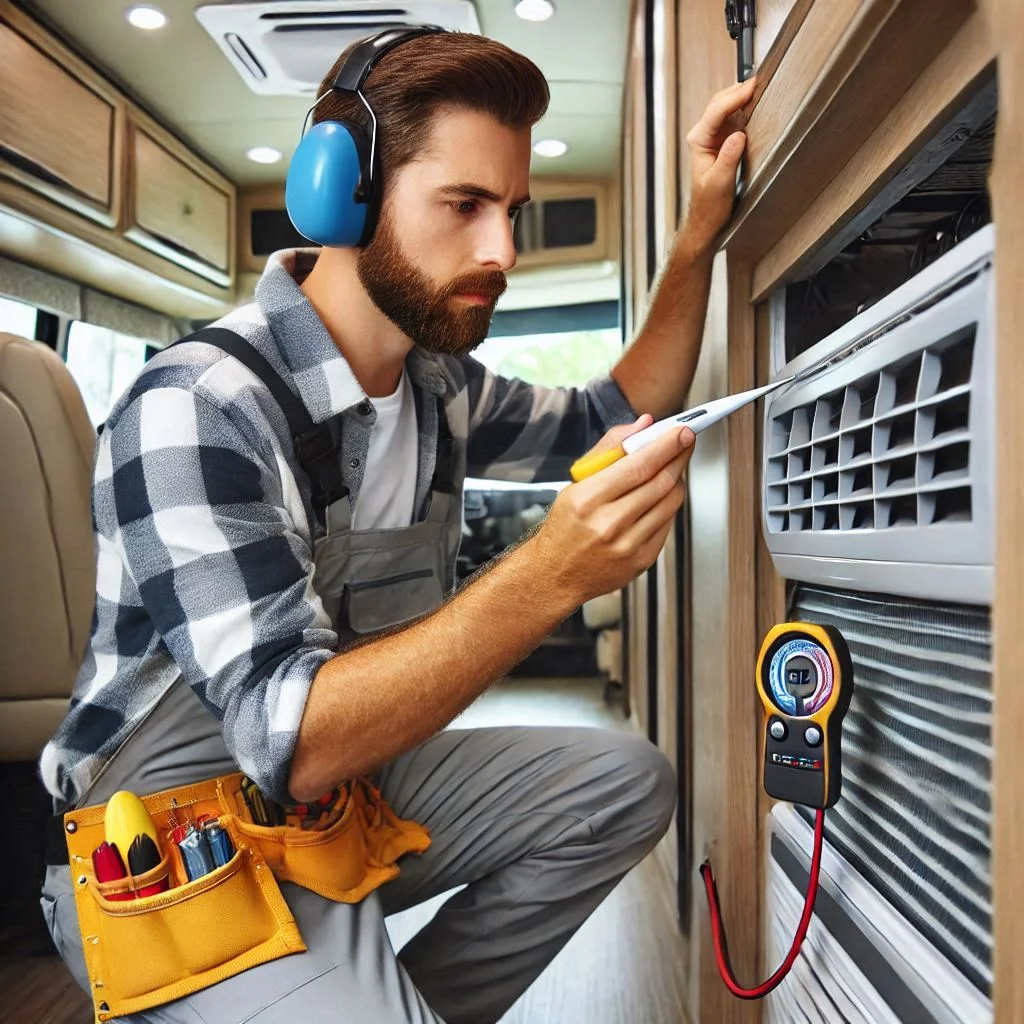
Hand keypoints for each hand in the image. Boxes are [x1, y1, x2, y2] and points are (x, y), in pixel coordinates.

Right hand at [533, 416, 694, 605]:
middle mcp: (608, 524)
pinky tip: (660, 495)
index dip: (667, 445)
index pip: (639, 465)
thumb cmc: (565, 526)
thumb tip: (643, 425)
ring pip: (670, 502)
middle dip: (679, 456)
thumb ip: (610, 449)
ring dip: (677, 479)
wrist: (556, 574)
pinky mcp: (642, 560)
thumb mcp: (576, 482)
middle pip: (660, 482)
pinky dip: (668, 504)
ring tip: (672, 467)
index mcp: (587, 500)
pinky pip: (668, 522)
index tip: (682, 432)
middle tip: (686, 442)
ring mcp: (628, 545)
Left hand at [682, 78, 756, 254]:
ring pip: (727, 106)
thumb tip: (739, 135)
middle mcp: (703, 135)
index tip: (751, 88)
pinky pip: (735, 117)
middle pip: (720, 102)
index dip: (734, 97)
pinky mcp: (725, 141)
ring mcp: (714, 136)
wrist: (707, 219)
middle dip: (739, 90)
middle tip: (760, 81)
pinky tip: (757, 102)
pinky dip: (745, 107)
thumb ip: (728, 157)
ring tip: (761, 86)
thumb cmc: (709, 205)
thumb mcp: (720, 182)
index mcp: (698, 141)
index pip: (716, 111)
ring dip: (742, 96)